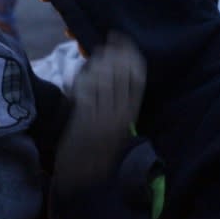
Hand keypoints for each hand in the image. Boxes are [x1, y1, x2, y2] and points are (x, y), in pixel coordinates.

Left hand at [52, 32, 146, 191]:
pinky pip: (86, 92)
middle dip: (119, 54)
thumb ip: (118, 111)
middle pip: (121, 77)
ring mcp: (100, 117)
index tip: (129, 45)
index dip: (133, 61)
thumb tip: (118, 84)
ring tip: (99, 49)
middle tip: (114, 38)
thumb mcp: (115, 133)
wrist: (83, 180)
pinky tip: (83, 67)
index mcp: (129, 118)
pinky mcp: (82, 120)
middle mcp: (117, 116)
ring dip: (102, 62)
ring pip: (104, 82)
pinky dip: (84, 77)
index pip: (137, 83)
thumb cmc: (97, 157)